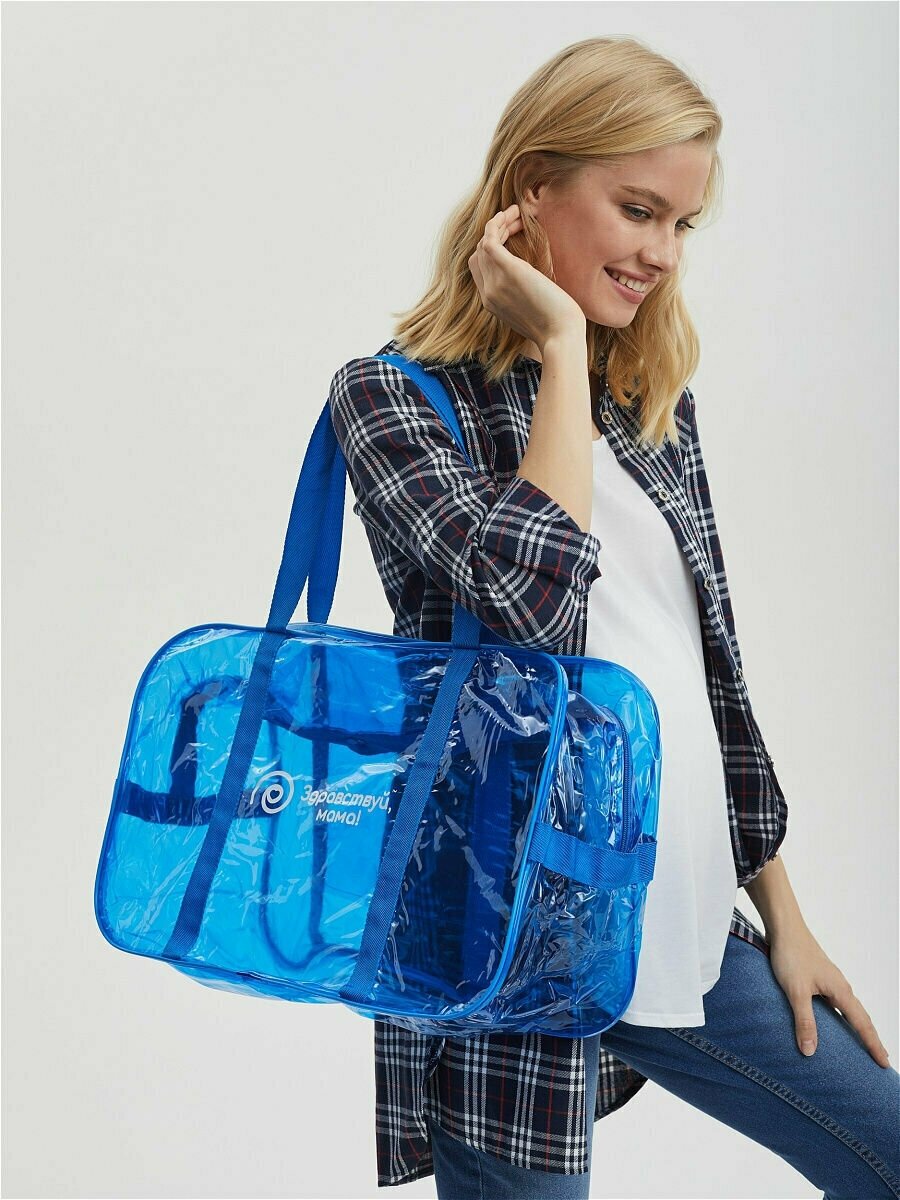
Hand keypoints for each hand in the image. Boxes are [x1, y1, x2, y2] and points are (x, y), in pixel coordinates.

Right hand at [467, 205, 584, 349]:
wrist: (561, 336)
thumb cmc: (557, 327)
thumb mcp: (533, 312)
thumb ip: (524, 297)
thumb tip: (536, 283)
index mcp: (492, 303)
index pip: (479, 270)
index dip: (490, 250)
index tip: (510, 238)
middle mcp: (488, 293)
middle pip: (478, 254)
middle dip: (494, 235)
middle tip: (515, 222)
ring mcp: (495, 282)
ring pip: (484, 243)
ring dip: (499, 224)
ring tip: (517, 214)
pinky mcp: (507, 271)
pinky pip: (491, 238)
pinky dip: (499, 222)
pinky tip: (514, 213)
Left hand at [768, 923, 890, 1066]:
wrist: (783, 926)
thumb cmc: (791, 955)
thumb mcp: (796, 991)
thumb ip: (804, 1021)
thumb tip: (811, 1051)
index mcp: (840, 990)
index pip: (862, 1024)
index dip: (873, 1044)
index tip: (884, 1063)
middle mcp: (840, 986)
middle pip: (860, 1017)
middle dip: (870, 1038)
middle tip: (879, 1058)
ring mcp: (830, 981)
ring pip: (848, 1008)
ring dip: (856, 1026)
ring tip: (859, 1043)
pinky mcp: (818, 977)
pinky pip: (835, 1002)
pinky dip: (840, 1016)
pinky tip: (831, 1020)